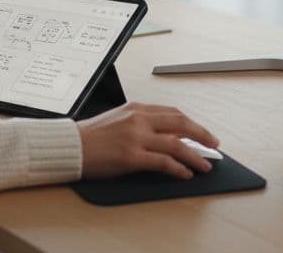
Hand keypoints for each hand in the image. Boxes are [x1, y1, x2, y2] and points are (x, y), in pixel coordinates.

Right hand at [77, 102, 217, 179]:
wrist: (69, 146)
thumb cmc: (90, 136)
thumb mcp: (117, 120)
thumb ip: (139, 123)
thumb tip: (164, 136)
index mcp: (135, 108)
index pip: (172, 113)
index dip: (191, 123)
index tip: (201, 132)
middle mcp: (138, 119)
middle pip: (180, 123)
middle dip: (201, 134)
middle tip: (213, 145)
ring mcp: (136, 138)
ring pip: (176, 144)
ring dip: (195, 156)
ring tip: (205, 166)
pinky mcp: (132, 157)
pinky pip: (163, 162)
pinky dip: (178, 168)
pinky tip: (185, 174)